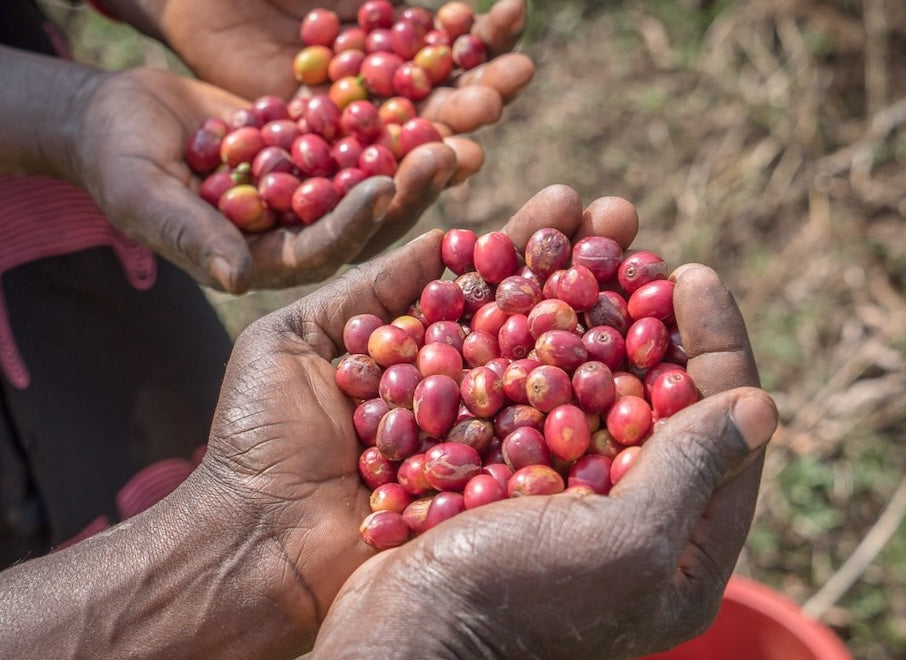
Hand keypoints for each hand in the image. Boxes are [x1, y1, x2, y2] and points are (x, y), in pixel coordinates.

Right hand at [148, 0, 533, 266]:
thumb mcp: (144, 195)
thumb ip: (189, 232)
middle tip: (462, 147)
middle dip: (417, 179)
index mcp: (275, 254)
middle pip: (375, 207)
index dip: (353, 222)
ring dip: (437, 129)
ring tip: (483, 96)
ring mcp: (327, 179)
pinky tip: (452, 59)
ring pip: (389, 157)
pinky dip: (412, 89)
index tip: (385, 189)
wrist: (117, 114)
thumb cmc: (118, 162)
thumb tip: (234, 275)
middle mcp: (312, 222)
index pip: (324, 247)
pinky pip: (377, 112)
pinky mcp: (332, 135)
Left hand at [192, 185, 637, 644]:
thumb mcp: (294, 337)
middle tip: (625, 213)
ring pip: (547, 370)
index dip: (522, 242)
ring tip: (646, 257)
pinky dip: (591, 396)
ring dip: (599, 316)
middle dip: (577, 265)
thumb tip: (444, 237)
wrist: (257, 543)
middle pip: (525, 318)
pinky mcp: (494, 487)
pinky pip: (547, 440)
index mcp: (416, 350)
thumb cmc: (258, 438)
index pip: (479, 283)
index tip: (570, 199)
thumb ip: (369, 288)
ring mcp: (481, 438)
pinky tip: (639, 347)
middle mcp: (459, 390)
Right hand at [306, 185, 778, 657]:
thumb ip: (694, 474)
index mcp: (676, 542)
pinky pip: (515, 383)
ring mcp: (553, 481)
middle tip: (626, 227)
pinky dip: (513, 328)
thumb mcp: (625, 548)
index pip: (719, 423)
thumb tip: (758, 403)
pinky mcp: (495, 465)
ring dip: (574, 297)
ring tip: (566, 228)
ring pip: (576, 370)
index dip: (715, 340)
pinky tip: (506, 281)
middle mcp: (619, 505)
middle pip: (646, 382)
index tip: (691, 271)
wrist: (404, 639)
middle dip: (637, 300)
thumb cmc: (515, 603)